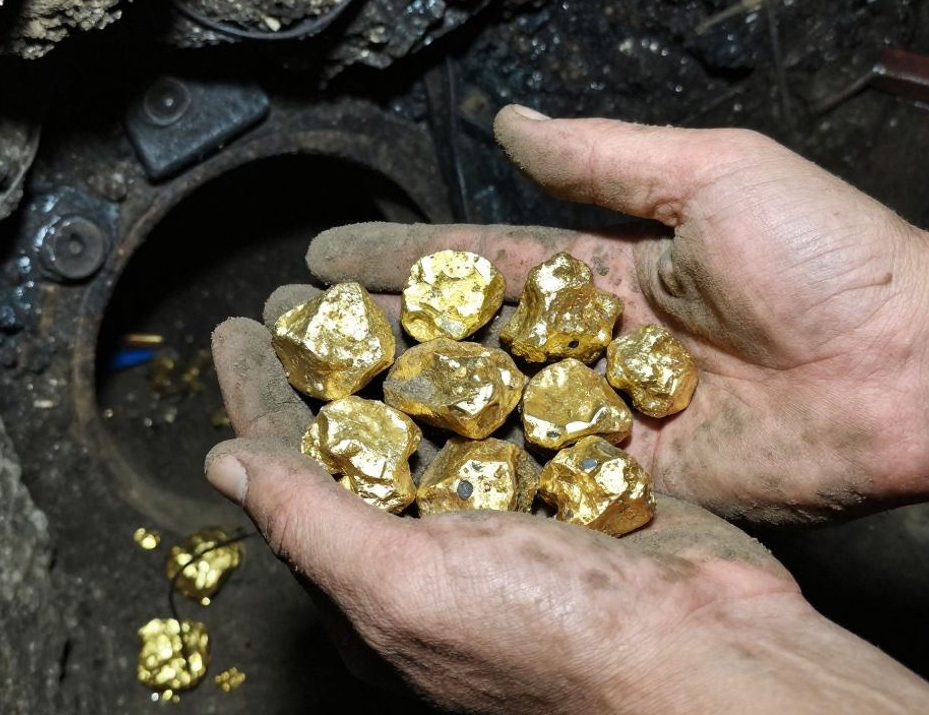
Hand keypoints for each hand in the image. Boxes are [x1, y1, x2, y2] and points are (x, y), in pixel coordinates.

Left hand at [206, 317, 928, 713]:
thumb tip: (224, 466)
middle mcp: (434, 550)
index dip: (258, 401)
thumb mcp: (400, 586)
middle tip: (299, 293)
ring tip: (371, 281)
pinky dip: (491, 353)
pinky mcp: (572, 480)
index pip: (290, 480)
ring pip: (434, 408)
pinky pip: (514, 402)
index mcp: (376, 587)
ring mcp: (505, 512)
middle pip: (357, 432)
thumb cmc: (547, 638)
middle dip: (325, 358)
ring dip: (401, 344)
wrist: (704, 647)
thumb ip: (308, 523)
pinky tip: (473, 304)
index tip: (236, 333)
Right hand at [306, 106, 928, 523]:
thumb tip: (514, 122)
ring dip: (416, 414)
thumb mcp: (711, 174)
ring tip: (327, 413)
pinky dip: (487, 478)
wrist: (913, 367)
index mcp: (609, 267)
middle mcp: (597, 344)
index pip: (479, 260)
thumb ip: (604, 158)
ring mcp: (613, 415)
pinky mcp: (636, 477)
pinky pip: (547, 475)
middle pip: (469, 344)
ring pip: (494, 415)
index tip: (329, 255)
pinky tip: (415, 478)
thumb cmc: (831, 259)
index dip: (403, 257)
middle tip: (301, 342)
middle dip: (385, 342)